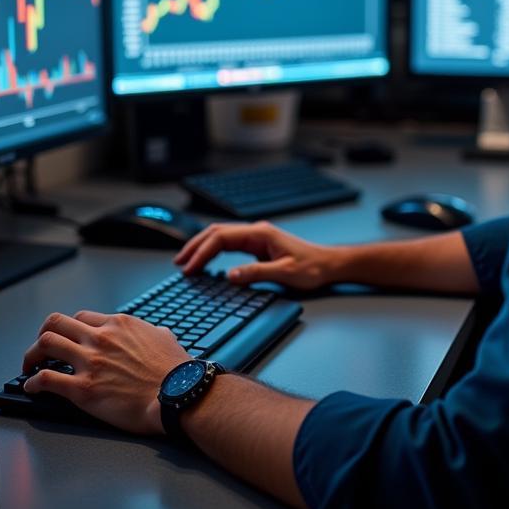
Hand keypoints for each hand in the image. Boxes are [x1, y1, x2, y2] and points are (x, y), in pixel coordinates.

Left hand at [21, 311, 189, 434]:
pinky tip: (32, 387)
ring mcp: (90, 362)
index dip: (70, 328)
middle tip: (41, 349)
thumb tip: (154, 335)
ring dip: (32, 355)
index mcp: (118, 324)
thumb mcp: (164, 338)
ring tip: (30, 366)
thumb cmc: (175, 370)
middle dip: (43, 335)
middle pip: (56, 323)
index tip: (67, 340)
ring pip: (45, 344)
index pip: (81, 317)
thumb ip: (151, 332)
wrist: (178, 395)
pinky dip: (33, 382)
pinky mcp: (83, 389)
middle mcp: (100, 338)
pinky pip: (46, 379)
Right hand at [173, 221, 342, 290]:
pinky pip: (229, 245)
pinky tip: (206, 263)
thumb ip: (257, 273)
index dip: (202, 252)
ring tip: (186, 262)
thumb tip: (230, 276)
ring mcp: (256, 238)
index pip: (222, 238)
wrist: (329, 264)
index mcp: (260, 234)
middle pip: (217, 233)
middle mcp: (256, 232)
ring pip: (221, 237)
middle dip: (196, 246)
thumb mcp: (285, 273)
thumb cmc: (312, 268)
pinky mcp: (258, 246)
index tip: (189, 268)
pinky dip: (213, 252)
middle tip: (179, 264)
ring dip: (202, 247)